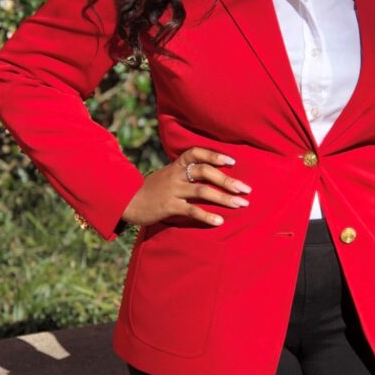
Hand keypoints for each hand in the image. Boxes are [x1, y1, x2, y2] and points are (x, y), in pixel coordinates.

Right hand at [120, 146, 251, 226]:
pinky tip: (220, 221)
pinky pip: (191, 210)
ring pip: (202, 191)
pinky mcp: (168, 207)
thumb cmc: (152, 189)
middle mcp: (175, 175)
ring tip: (240, 204)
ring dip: (224, 198)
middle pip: (205, 172)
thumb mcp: (167, 175)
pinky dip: (207, 216)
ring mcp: (172, 190)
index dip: (215, 155)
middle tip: (246, 189)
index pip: (196, 153)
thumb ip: (185, 173)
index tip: (232, 162)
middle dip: (228, 180)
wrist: (127, 201)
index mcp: (176, 165)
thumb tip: (210, 174)